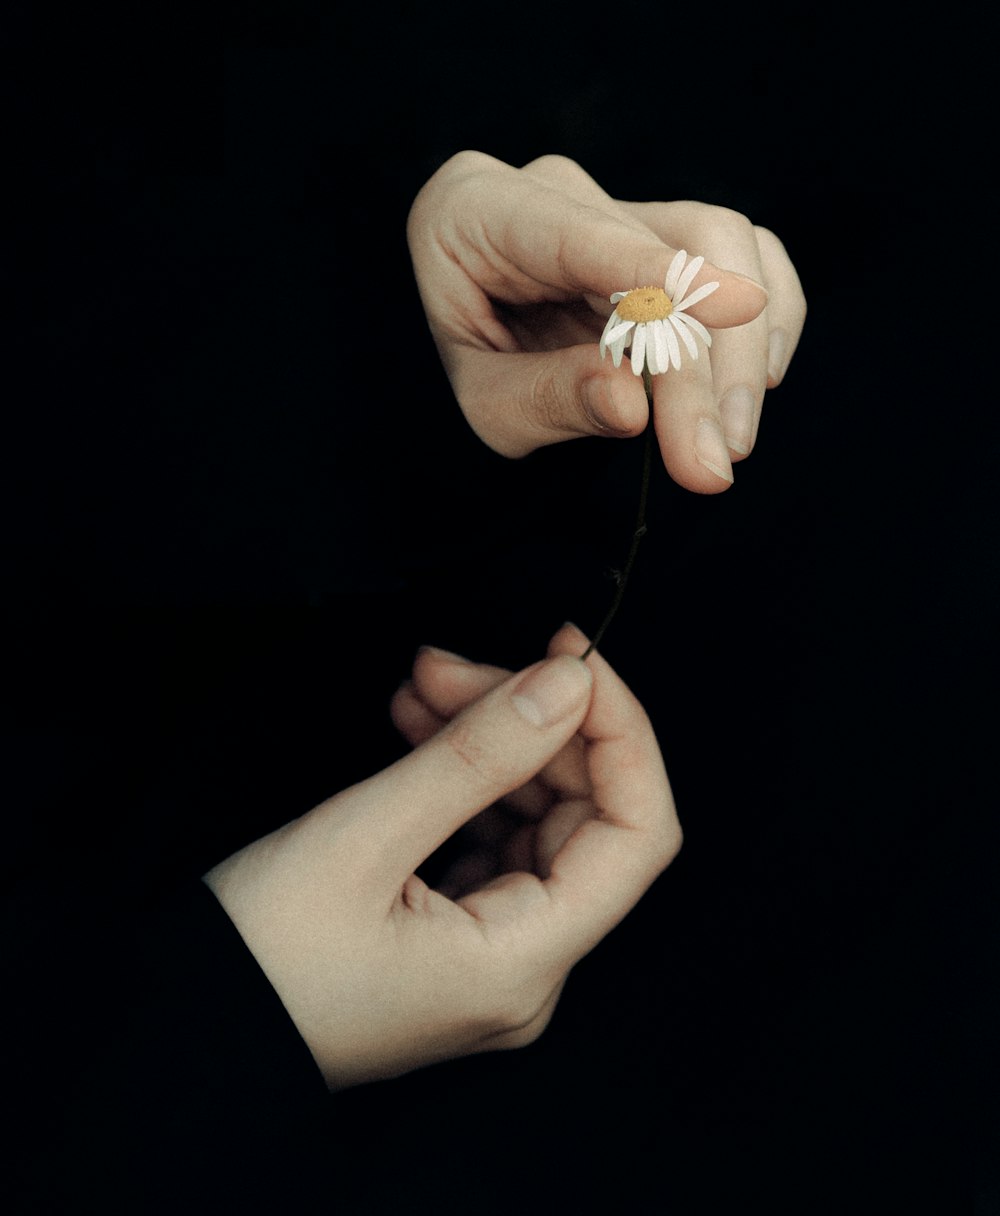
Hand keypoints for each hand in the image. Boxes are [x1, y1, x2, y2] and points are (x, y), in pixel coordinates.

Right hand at [203, 624, 680, 1088]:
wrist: (181, 1030)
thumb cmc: (256, 956)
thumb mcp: (366, 835)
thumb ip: (479, 754)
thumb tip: (568, 684)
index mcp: (522, 965)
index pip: (638, 834)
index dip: (619, 733)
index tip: (573, 661)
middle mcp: (524, 971)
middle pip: (582, 816)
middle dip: (528, 723)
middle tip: (453, 666)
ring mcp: (492, 956)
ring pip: (534, 820)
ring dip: (491, 742)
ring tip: (424, 687)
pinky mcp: (456, 938)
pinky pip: (491, 841)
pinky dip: (465, 780)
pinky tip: (421, 731)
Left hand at [407, 151, 805, 492]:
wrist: (473, 345)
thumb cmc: (475, 364)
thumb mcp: (484, 403)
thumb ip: (548, 398)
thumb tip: (633, 404)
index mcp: (480, 209)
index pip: (582, 233)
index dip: (660, 273)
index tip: (739, 309)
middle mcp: (558, 189)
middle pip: (674, 243)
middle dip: (705, 361)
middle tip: (714, 456)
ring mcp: (621, 203)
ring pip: (723, 241)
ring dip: (743, 347)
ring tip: (728, 439)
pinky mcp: (670, 232)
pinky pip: (747, 252)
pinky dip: (766, 319)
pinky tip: (751, 386)